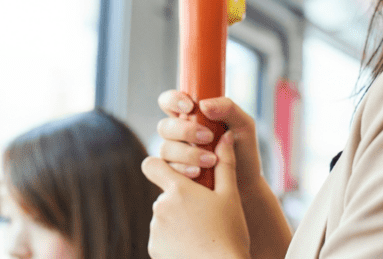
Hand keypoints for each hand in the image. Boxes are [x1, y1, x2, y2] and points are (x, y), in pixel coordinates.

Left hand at [143, 131, 250, 258]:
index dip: (160, 165)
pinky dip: (173, 239)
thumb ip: (225, 163)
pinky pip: (161, 237)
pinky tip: (193, 245)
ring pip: (163, 216)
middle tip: (202, 211)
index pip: (151, 164)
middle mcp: (160, 206)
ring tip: (201, 231)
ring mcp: (155, 229)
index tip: (175, 173)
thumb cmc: (230, 233)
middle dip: (179, 199)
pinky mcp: (153, 248)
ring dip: (177, 219)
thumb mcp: (230, 196)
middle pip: (164, 194)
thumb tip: (226, 135)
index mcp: (178, 189)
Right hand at [155, 90, 261, 190]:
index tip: (190, 107)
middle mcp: (179, 134)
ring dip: (187, 153)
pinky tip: (198, 173)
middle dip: (185, 131)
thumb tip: (203, 105)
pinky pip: (168, 170)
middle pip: (165, 126)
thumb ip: (227, 107)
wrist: (246, 183)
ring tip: (211, 160)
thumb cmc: (244, 149)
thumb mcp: (243, 123)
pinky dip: (183, 170)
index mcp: (191, 116)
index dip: (173, 100)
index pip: (169, 101)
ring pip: (165, 149)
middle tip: (208, 137)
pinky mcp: (175, 174)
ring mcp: (175, 154)